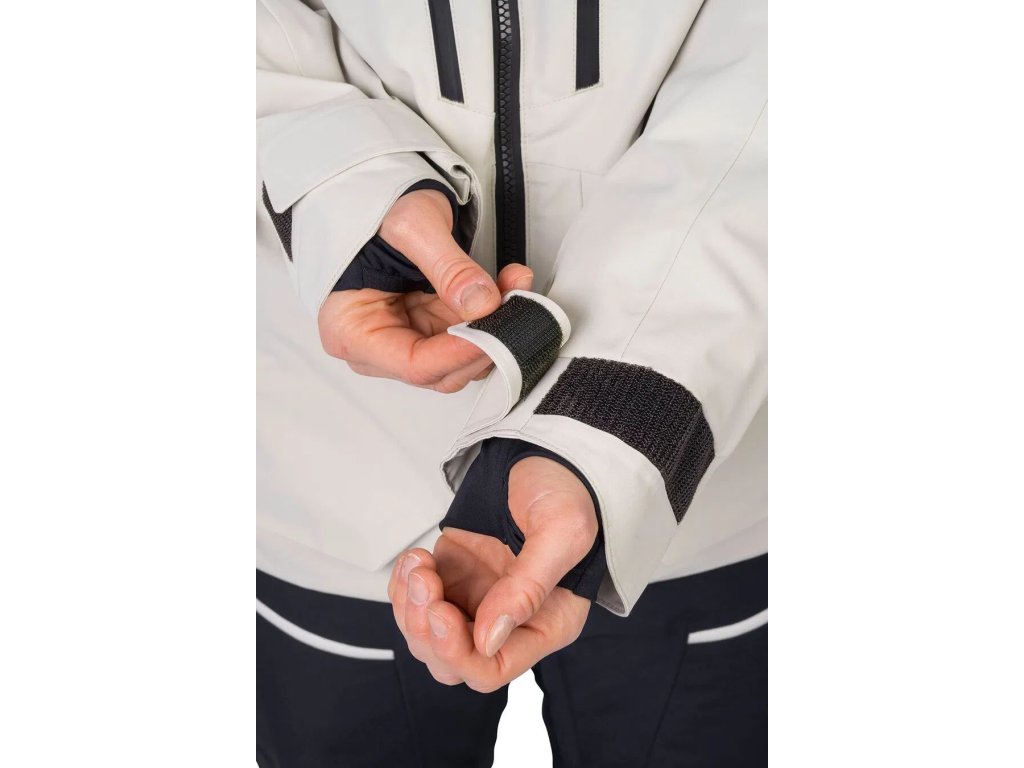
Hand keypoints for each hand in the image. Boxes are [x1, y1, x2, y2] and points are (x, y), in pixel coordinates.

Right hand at [318, 189, 532, 392]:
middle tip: (516, 302)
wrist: (382, 199)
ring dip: (496, 326)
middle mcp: (378, 348)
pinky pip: (470, 336)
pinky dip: (494, 315)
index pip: (414, 364)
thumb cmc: (377, 212)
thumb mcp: (411, 227)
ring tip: (515, 284)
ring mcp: (407, 340)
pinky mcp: (432, 330)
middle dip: (485, 339)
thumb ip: (447, 266)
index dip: (461, 353)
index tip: (498, 331)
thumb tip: (480, 303)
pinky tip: (509, 286)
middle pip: (442, 370)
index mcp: (352, 331)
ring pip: (463, 358)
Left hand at [388, 456, 598, 691]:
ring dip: (410, 605)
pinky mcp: (453, 575)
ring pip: (426, 636)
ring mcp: (476, 599)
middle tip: (426, 580)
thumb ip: (528, 587)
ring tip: (418, 562)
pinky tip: (415, 557)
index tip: (440, 612)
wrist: (546, 456)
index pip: (492, 669)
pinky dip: (404, 586)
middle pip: (451, 661)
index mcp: (545, 624)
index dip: (458, 652)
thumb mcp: (562, 532)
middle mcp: (509, 621)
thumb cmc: (567, 493)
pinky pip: (415, 602)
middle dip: (425, 630)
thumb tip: (487, 638)